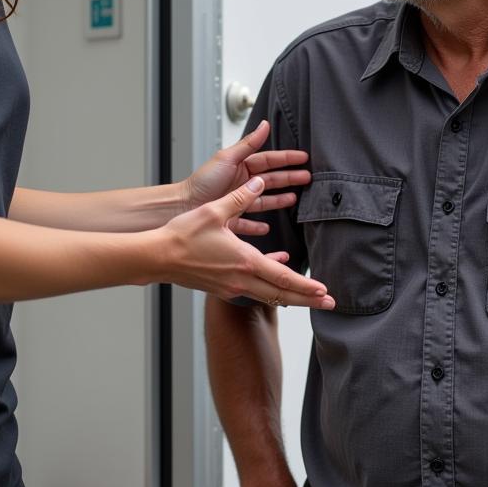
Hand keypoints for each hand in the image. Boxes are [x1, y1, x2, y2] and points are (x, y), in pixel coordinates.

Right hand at [160, 177, 332, 308]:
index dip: (307, 286)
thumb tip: (259, 182)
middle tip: (330, 304)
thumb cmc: (183, 235)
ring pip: (269, 295)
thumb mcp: (214, 211)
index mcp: (244, 261)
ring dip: (292, 296)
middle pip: (282, 294)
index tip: (325, 291)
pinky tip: (275, 267)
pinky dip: (268, 284)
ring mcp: (231, 285)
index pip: (284, 278)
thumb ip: (240, 197)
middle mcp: (241, 278)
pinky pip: (253, 288)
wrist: (157, 257)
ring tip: (310, 296)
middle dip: (308, 299)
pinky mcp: (222, 286)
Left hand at [183, 121, 310, 236]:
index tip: (304, 157)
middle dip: (290, 178)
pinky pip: (249, 222)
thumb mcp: (227, 158)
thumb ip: (248, 143)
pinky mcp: (232, 219)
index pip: (270, 160)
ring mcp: (238, 201)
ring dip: (280, 200)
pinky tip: (268, 227)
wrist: (182, 206)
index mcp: (241, 166)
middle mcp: (241, 183)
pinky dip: (258, 226)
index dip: (287, 158)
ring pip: (265, 200)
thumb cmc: (201, 181)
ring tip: (295, 199)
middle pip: (272, 180)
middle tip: (309, 178)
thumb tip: (265, 124)